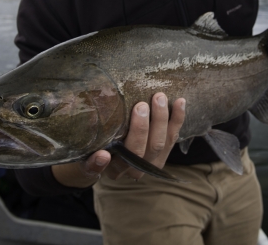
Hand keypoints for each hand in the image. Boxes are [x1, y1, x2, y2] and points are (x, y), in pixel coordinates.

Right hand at [51, 93, 185, 187]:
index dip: (114, 158)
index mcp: (115, 170)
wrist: (108, 157)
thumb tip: (100, 157)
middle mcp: (136, 169)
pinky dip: (178, 118)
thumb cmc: (95, 148)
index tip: (106, 152)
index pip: (121, 162)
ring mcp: (153, 162)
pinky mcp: (165, 151)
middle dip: (143, 128)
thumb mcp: (87, 155)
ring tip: (159, 97)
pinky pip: (174, 135)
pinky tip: (180, 101)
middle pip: (144, 151)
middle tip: (141, 105)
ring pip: (162, 143)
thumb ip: (91, 159)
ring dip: (162, 119)